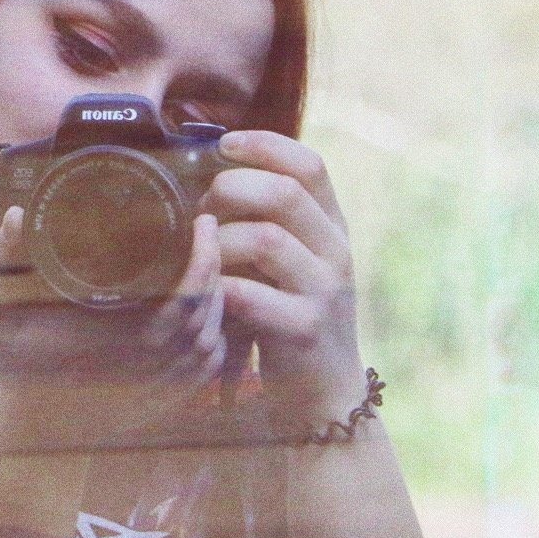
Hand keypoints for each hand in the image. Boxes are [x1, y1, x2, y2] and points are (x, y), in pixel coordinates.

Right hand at [0, 205, 228, 452]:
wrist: (25, 428)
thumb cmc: (13, 367)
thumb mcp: (3, 310)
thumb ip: (7, 259)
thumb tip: (16, 213)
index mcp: (111, 340)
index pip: (181, 299)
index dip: (201, 259)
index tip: (201, 223)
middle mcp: (141, 368)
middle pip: (204, 315)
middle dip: (215, 270)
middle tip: (209, 232)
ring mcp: (154, 390)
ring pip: (210, 343)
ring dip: (219, 302)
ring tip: (211, 265)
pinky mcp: (160, 404)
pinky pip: (203, 372)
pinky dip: (216, 339)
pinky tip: (210, 314)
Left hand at [201, 130, 364, 418]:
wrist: (324, 393)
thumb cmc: (290, 316)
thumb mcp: (292, 262)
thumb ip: (269, 222)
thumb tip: (211, 180)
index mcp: (331, 227)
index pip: (310, 165)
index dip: (265, 145)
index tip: (224, 144)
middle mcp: (335, 251)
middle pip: (284, 192)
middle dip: (230, 191)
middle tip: (204, 210)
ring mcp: (324, 290)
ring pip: (265, 239)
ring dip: (219, 242)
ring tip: (203, 257)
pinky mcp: (304, 329)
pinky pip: (248, 294)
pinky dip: (217, 289)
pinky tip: (206, 295)